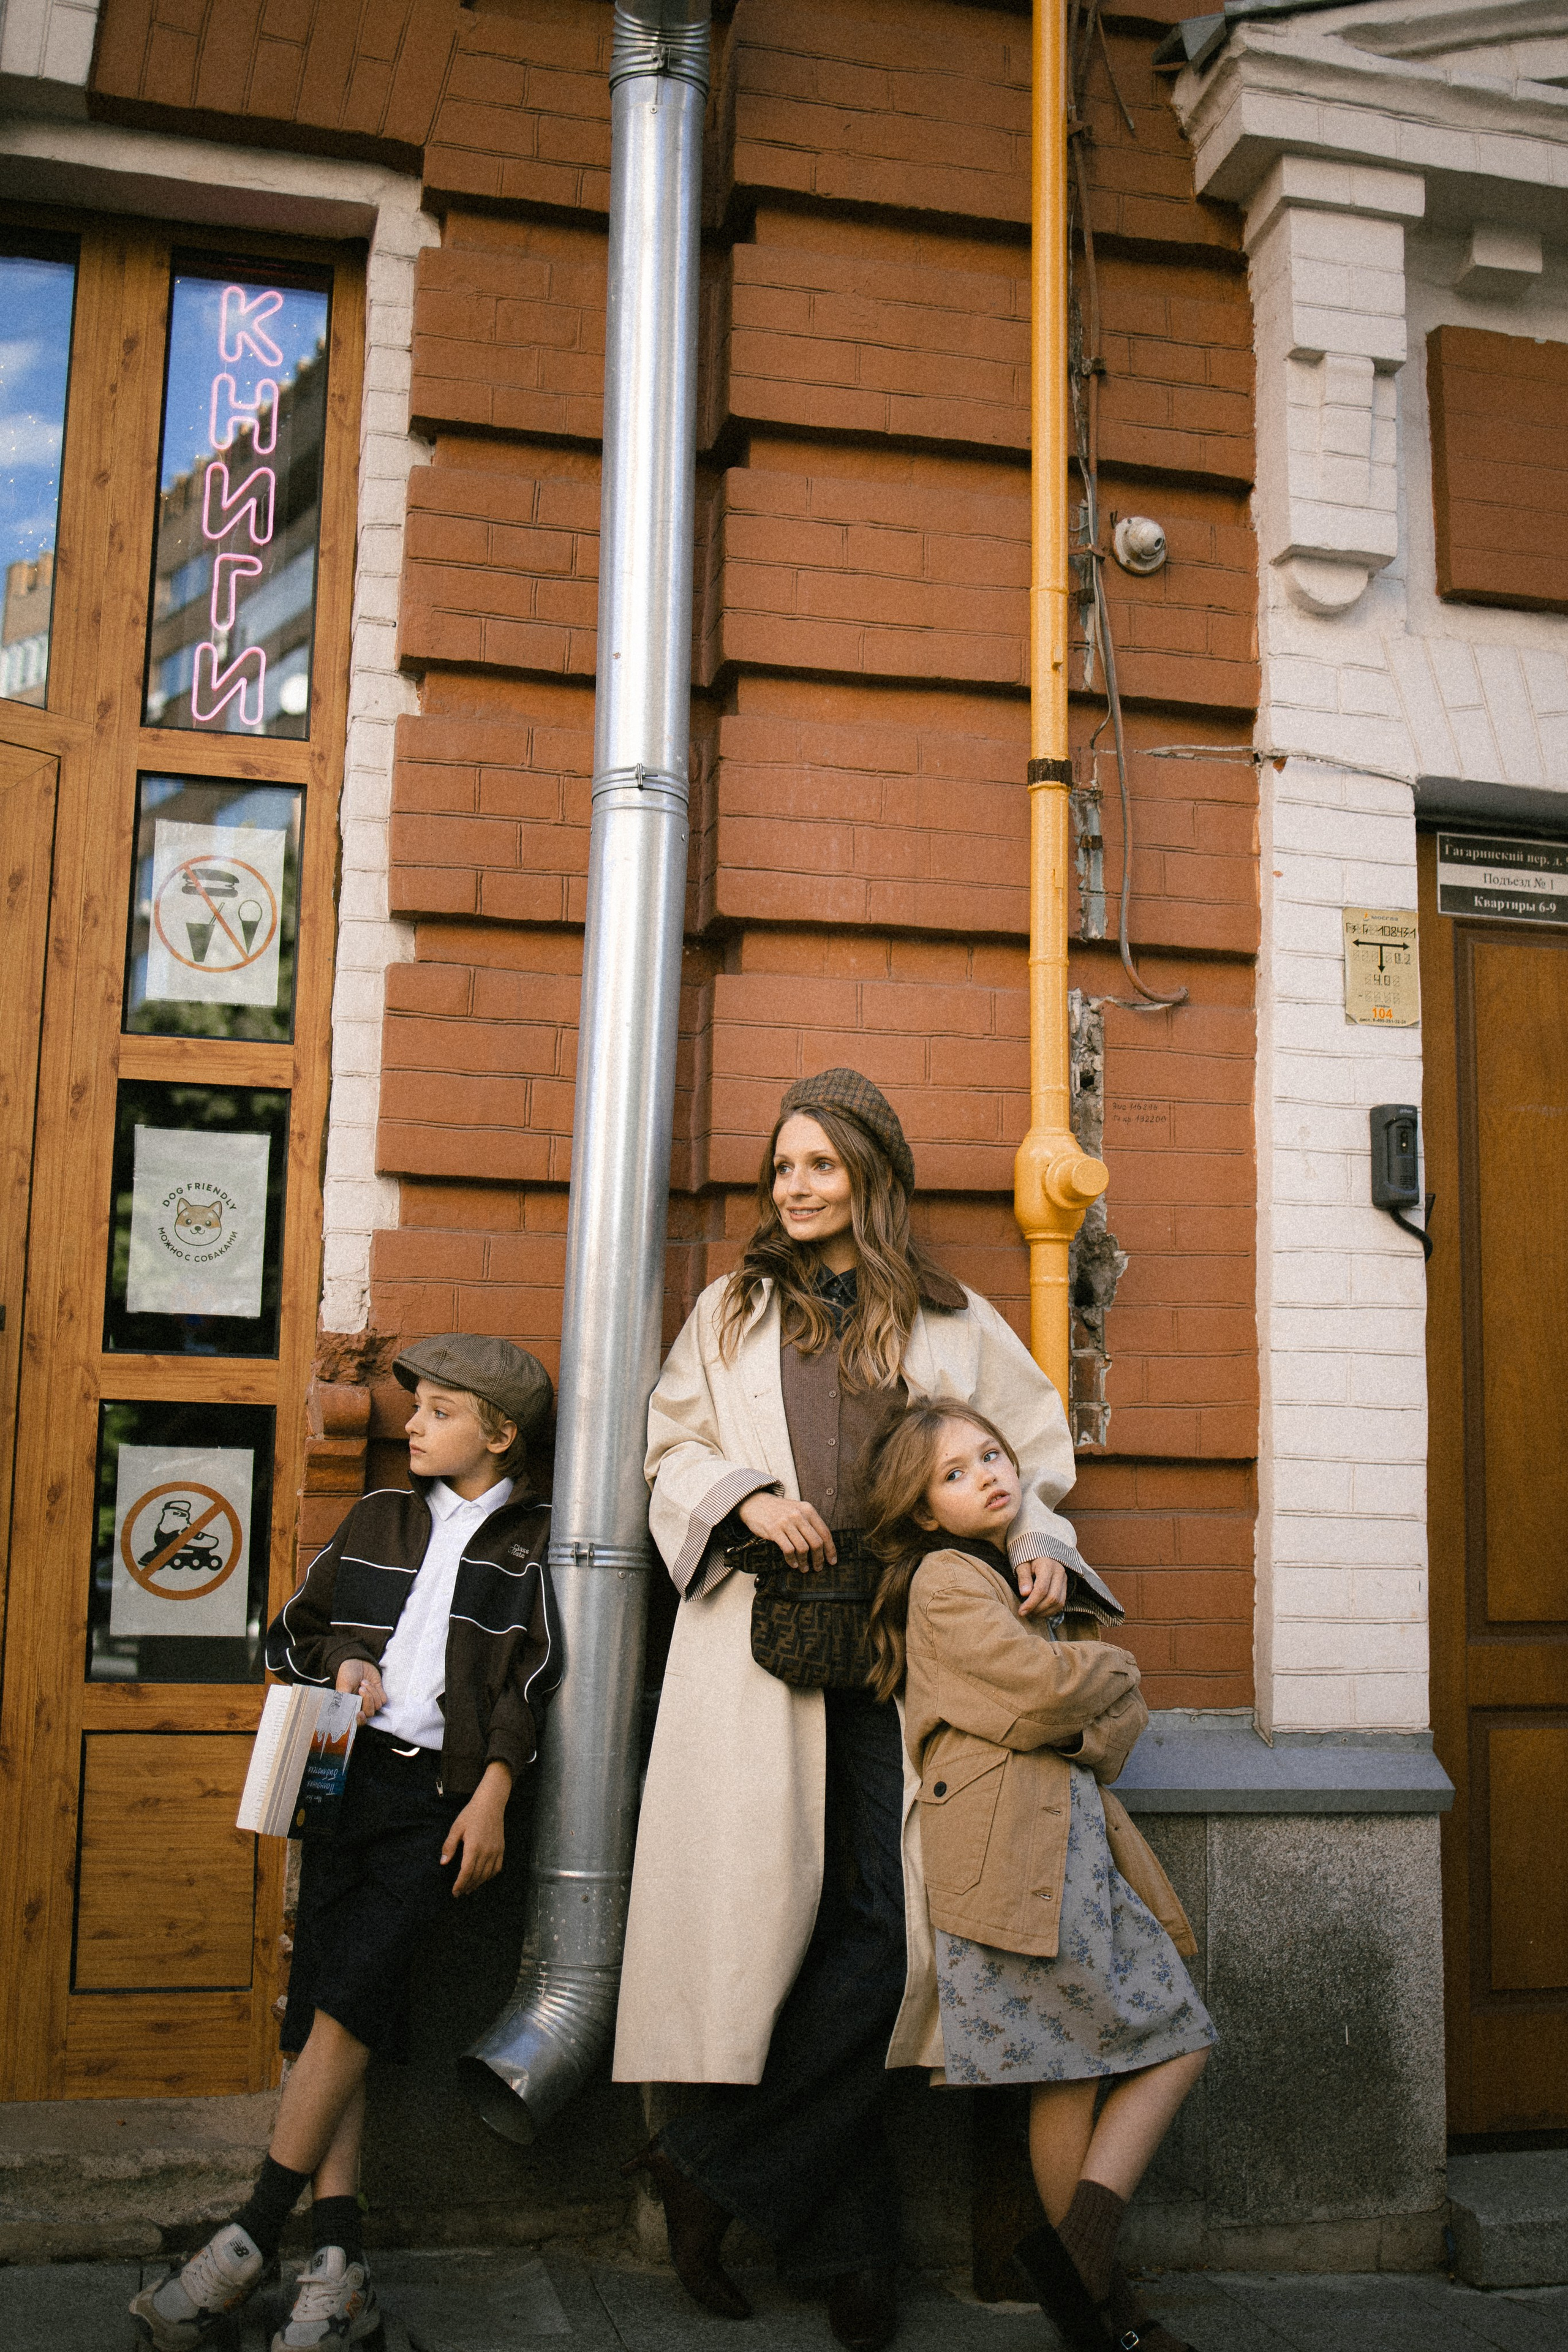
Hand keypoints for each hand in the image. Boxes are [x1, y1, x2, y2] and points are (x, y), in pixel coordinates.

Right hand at [335, 1657, 386, 1721]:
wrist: (357, 1661)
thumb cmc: (347, 1674)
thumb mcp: (343, 1685)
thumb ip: (344, 1699)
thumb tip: (344, 1712)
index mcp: (350, 1707)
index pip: (357, 1722)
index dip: (360, 1721)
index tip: (360, 1713)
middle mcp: (361, 1706)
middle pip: (370, 1713)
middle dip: (367, 1700)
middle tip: (361, 1688)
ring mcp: (371, 1701)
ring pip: (377, 1706)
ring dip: (371, 1692)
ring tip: (363, 1682)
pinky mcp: (379, 1694)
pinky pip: (383, 1699)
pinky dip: (378, 1690)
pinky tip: (370, 1683)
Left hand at [442, 1763, 511, 1895]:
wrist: (490, 1803)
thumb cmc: (471, 1814)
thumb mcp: (456, 1828)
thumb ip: (449, 1846)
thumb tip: (443, 1862)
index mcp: (473, 1847)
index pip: (466, 1872)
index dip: (460, 1884)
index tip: (454, 1892)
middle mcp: (486, 1851)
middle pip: (476, 1876)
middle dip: (466, 1886)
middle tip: (459, 1893)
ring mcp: (495, 1851)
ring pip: (487, 1874)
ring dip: (477, 1884)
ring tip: (469, 1889)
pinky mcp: (501, 1849)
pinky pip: (496, 1868)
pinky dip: (489, 1877)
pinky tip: (482, 1879)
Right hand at [737, 1489, 837, 1569]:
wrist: (756, 1503)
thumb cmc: (779, 1511)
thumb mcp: (798, 1510)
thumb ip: (810, 1523)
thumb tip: (823, 1546)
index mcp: (808, 1510)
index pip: (825, 1532)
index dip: (830, 1549)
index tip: (832, 1561)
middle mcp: (799, 1515)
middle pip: (816, 1542)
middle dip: (819, 1558)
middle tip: (818, 1568)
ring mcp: (786, 1522)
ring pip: (803, 1548)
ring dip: (805, 1562)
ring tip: (805, 1568)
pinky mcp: (774, 1530)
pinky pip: (788, 1550)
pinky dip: (792, 1560)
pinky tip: (793, 1564)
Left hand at [1015, 1554, 1068, 1617]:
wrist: (1039, 1553)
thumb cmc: (1027, 1559)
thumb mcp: (1021, 1565)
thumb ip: (1023, 1578)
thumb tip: (1025, 1594)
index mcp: (1047, 1565)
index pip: (1042, 1589)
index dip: (1031, 1603)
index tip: (1021, 1611)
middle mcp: (1060, 1572)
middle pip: (1052, 1598)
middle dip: (1037, 1609)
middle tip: (1024, 1613)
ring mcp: (1064, 1580)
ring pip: (1058, 1603)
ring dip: (1044, 1612)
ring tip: (1030, 1613)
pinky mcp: (1065, 1586)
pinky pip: (1061, 1603)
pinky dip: (1050, 1611)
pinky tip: (1039, 1611)